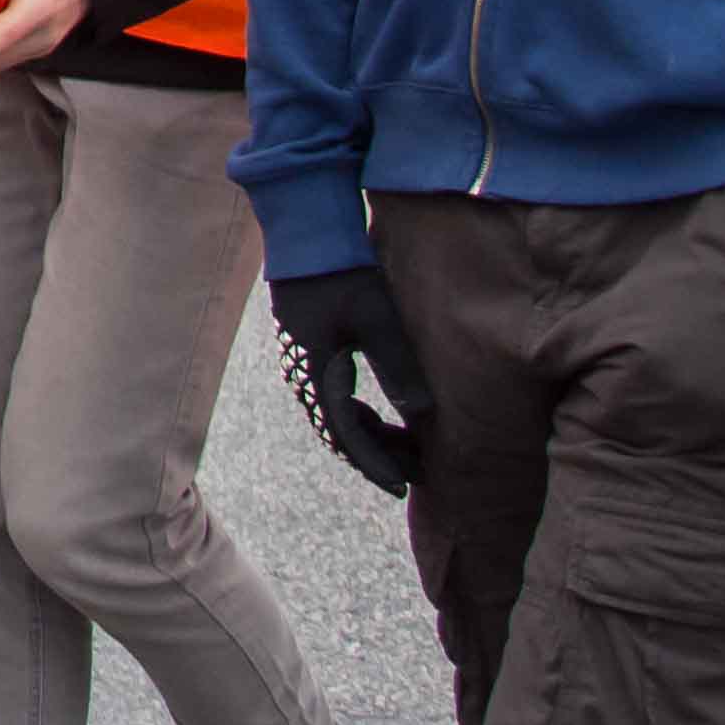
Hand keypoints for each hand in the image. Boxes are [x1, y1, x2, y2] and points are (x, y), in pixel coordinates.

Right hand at [271, 265, 431, 496]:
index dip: (375, 464)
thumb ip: (398, 368)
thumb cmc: (344, 276)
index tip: (403, 486)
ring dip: (368, 437)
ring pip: (334, 418)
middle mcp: (303, 376)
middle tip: (416, 470)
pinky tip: (381, 418)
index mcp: (317, 374)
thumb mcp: (377, 321)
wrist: (308, 238)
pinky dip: (356, 416)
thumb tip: (422, 413)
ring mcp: (302, 365)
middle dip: (377, 456)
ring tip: (405, 448)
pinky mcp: (307, 352)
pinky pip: (330, 399)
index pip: (346, 437)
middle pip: (339, 433)